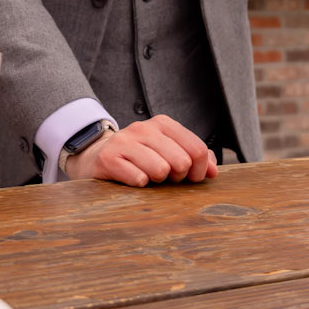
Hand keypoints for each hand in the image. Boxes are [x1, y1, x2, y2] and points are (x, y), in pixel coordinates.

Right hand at [63, 116, 216, 186]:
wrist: (95, 156)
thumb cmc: (138, 157)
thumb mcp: (167, 151)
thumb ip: (193, 157)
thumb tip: (213, 171)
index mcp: (162, 124)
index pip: (197, 148)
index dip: (199, 170)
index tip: (190, 178)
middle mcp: (144, 128)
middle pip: (181, 161)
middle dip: (178, 177)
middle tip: (165, 178)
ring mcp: (125, 142)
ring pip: (161, 170)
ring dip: (157, 181)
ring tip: (148, 177)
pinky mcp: (109, 158)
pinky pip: (138, 179)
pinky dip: (139, 185)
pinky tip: (131, 179)